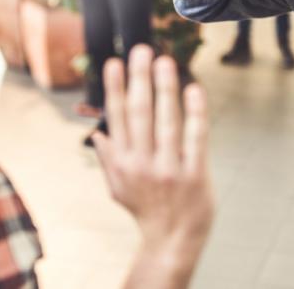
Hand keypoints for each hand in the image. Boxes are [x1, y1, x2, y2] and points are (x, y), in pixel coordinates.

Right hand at [92, 45, 213, 278]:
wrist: (172, 242)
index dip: (115, 88)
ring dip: (164, 88)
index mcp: (122, 162)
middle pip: (139, 113)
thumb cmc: (146, 211)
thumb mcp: (118, 188)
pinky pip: (195, 138)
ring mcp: (169, 169)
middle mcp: (142, 163)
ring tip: (165, 61)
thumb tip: (98, 133)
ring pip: (166, 121)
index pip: (117, 117)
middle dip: (139, 79)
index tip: (114, 61)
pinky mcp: (194, 175)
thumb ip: (108, 159)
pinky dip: (195, 113)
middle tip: (142, 50)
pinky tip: (194, 89)